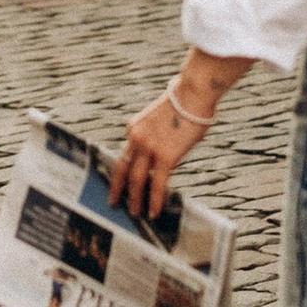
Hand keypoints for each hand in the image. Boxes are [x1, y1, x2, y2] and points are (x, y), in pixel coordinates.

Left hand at [112, 89, 212, 224]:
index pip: (124, 154)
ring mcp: (149, 148)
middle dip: (117, 188)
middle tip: (113, 202)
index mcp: (134, 127)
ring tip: (135, 212)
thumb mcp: (159, 119)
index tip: (119, 182)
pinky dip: (154, 200)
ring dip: (135, 198)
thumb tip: (163, 154)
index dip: (121, 171)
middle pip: (122, 169)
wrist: (192, 94)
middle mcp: (136, 138)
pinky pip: (157, 184)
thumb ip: (156, 136)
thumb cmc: (184, 104)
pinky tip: (153, 211)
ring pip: (136, 180)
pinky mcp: (165, 156)